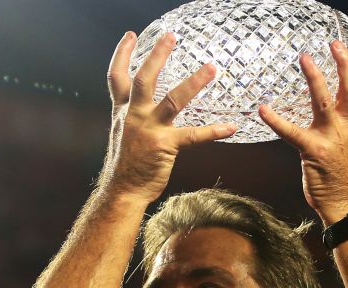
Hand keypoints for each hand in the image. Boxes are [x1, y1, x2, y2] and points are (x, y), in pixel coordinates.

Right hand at [100, 31, 236, 203]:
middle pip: (143, 79)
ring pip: (172, 100)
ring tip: (211, 68)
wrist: (123, 190)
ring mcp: (149, 130)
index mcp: (122, 111)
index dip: (122, 54)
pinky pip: (194, 136)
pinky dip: (214, 131)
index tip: (131, 36)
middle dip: (157, 55)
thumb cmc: (126, 164)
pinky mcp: (165, 146)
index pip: (117, 77)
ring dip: (194, 82)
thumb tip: (140, 103)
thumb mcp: (121, 133)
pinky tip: (231, 127)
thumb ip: (130, 115)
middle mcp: (133, 116)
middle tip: (172, 36)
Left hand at [259, 41, 347, 224]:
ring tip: (306, 59)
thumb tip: (333, 108)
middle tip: (335, 44)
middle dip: (345, 64)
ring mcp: (331, 138)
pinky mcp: (313, 150)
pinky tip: (264, 109)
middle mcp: (346, 127)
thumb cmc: (340, 175)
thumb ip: (342, 125)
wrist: (343, 202)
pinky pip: (292, 132)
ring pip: (324, 102)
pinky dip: (276, 120)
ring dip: (315, 78)